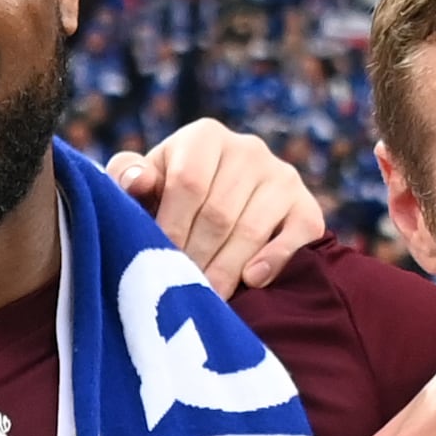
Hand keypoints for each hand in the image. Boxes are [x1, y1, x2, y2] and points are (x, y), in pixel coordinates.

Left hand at [113, 118, 326, 293]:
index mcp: (204, 137)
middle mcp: (248, 148)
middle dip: (196, 257)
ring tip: (206, 298)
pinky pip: (295, 237)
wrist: (223, 203)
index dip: (171, 228)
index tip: (158, 263)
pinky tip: (251, 281)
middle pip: (219, 212)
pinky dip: (273, 260)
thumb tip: (137, 181)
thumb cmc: (170, 197)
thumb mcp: (145, 183)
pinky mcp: (306, 206)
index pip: (188, 183)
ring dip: (225, 269)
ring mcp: (282, 176)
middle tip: (180, 291)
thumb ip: (128, 177)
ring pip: (251, 230)